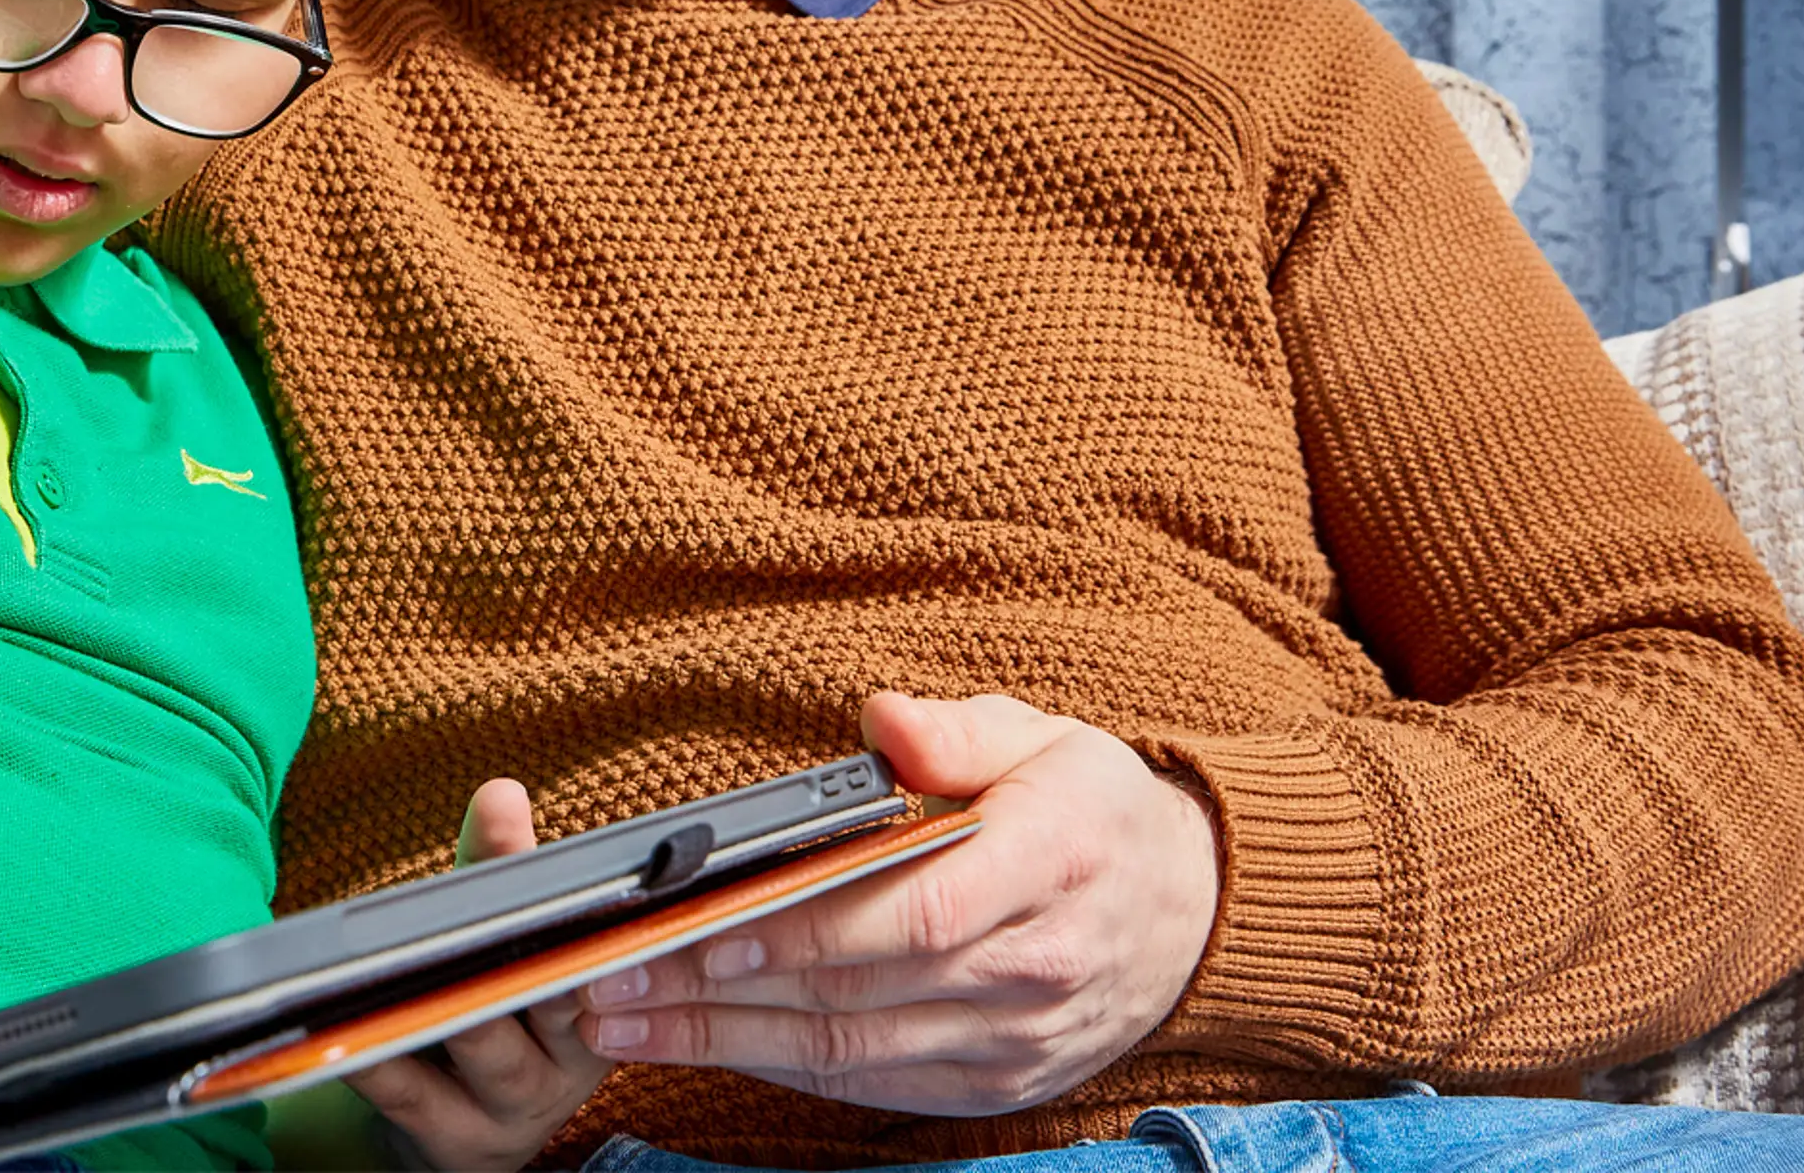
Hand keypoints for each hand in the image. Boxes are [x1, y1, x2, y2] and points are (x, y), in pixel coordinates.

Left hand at [340, 780, 614, 1170]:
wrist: (461, 1131)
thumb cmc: (496, 1019)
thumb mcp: (516, 949)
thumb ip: (502, 872)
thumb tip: (501, 792)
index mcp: (609, 998)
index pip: (610, 943)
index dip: (594, 908)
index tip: (570, 866)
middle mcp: (574, 1058)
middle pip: (554, 993)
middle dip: (525, 942)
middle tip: (493, 900)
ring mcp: (515, 1106)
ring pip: (486, 1045)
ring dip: (448, 998)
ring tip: (407, 956)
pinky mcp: (453, 1138)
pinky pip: (406, 1089)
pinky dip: (373, 1050)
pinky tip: (336, 1017)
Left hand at [574, 693, 1219, 1117]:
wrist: (1190, 915)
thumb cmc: (1093, 816)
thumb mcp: (1044, 738)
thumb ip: (956, 731)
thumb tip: (883, 719)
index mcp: (1049, 866)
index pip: (915, 914)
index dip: (808, 932)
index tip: (710, 931)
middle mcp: (1032, 968)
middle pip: (858, 993)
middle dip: (722, 994)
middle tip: (613, 979)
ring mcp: (1012, 1040)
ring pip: (850, 1052)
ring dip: (725, 1043)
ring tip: (625, 1020)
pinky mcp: (990, 1084)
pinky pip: (871, 1083)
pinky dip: (779, 1068)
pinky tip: (705, 1044)